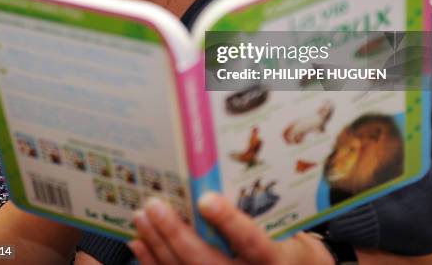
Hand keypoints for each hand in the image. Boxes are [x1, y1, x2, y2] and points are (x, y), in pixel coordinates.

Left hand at [129, 193, 333, 264]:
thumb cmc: (291, 245)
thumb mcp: (288, 226)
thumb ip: (259, 207)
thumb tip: (219, 175)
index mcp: (274, 258)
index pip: (251, 242)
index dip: (228, 222)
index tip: (206, 199)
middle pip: (206, 262)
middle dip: (175, 233)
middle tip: (154, 206)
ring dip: (159, 245)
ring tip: (142, 217)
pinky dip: (155, 262)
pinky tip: (140, 243)